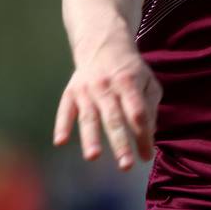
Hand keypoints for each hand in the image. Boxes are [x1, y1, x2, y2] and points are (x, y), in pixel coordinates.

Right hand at [53, 31, 161, 169]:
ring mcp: (86, 89)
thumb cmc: (130, 70)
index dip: (142, 136)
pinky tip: (60, 142)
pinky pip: (65, 110)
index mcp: (129, 83)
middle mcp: (106, 86)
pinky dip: (62, 125)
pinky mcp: (71, 92)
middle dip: (120, 143)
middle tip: (126, 166)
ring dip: (90, 138)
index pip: (137, 113)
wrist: (102, 44)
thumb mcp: (148, 82)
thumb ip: (150, 108)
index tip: (146, 157)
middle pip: (114, 118)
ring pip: (89, 117)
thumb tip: (148, 136)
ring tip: (93, 157)